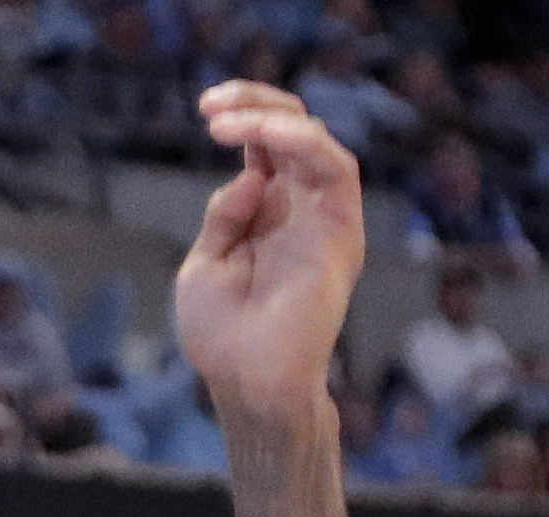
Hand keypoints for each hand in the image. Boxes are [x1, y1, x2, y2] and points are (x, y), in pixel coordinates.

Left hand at [175, 82, 363, 423]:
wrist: (247, 379)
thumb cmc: (222, 335)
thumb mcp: (205, 265)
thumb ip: (225, 216)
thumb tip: (249, 174)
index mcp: (267, 212)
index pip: (265, 145)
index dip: (243, 116)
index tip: (205, 108)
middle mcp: (300, 207)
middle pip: (292, 131)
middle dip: (256, 103)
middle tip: (211, 104)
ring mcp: (323, 216)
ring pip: (315, 141)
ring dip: (273, 119)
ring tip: (225, 122)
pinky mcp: (342, 228)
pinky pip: (335, 167)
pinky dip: (302, 142)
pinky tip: (263, 137)